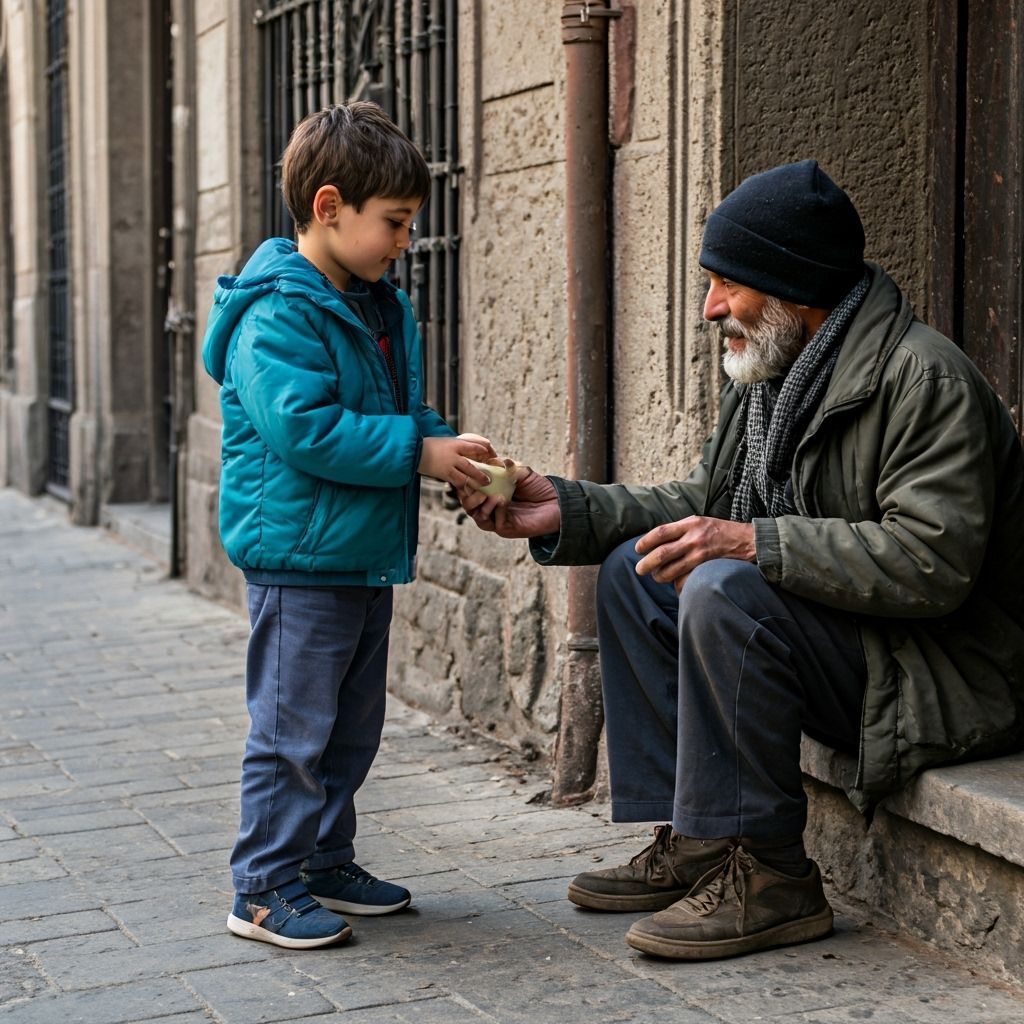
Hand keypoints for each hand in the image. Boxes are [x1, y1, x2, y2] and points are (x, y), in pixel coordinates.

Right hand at [419, 435, 494, 487]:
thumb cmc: (430, 446)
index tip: (490, 455)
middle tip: (490, 477)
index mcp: (455, 444)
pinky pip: (457, 482)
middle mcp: (454, 454)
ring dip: (476, 481)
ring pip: (466, 475)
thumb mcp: (446, 442)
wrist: (414, 452)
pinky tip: (470, 490)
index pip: (474, 447)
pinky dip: (464, 486)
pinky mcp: (444, 473)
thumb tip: (470, 450)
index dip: (484, 450)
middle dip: (482, 471)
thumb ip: (458, 446)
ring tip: (484, 485)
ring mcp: (449, 465)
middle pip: (472, 464)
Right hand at [458, 466, 560, 537]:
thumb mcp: (522, 472)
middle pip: (469, 506)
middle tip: (475, 487)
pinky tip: (501, 500)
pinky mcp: (507, 529)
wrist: (558, 503)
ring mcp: (498, 519)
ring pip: (478, 516)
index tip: (468, 475)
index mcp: (492, 493)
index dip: (466, 484)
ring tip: (489, 495)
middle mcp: (492, 508)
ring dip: (480, 504)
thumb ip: (508, 466)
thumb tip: (496, 459)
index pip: (470, 491)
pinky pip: (493, 523)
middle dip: (468, 496)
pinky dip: (495, 511)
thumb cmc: (539, 488)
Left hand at [634, 516, 755, 592]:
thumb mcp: (702, 522)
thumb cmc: (722, 531)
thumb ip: (682, 529)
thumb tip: (659, 540)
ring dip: (660, 576)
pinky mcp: (708, 566)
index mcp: (691, 523)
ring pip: (672, 569)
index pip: (661, 532)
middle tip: (639, 570)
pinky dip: (678, 584)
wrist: (749, 540)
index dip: (646, 541)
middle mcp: (694, 537)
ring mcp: (701, 553)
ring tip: (656, 577)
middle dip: (647, 563)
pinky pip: (686, 578)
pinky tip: (674, 585)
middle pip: (662, 552)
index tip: (637, 549)